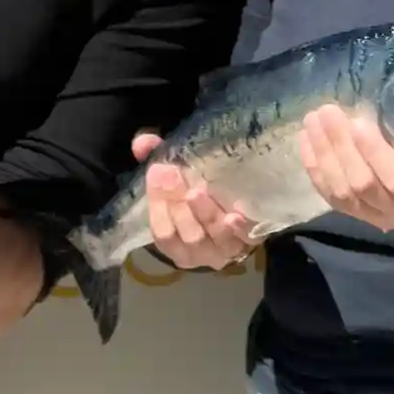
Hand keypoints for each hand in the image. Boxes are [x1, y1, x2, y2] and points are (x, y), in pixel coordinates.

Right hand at [128, 132, 262, 272]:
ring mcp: (226, 248)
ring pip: (214, 239)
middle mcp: (199, 251)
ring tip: (197, 192)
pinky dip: (238, 229)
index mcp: (176, 243)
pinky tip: (234, 216)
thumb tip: (142, 142)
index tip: (157, 173)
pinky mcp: (252, 240)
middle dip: (178, 208)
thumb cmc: (199, 193)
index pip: (162, 233)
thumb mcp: (177, 176)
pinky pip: (246, 239)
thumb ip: (156, 157)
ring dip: (205, 215)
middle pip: (188, 237)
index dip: (157, 206)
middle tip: (173, 175)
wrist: (241, 207)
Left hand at [297, 101, 393, 238]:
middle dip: (339, 145)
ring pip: (343, 192)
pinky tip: (306, 145)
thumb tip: (385, 96)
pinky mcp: (361, 217)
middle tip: (326, 112)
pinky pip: (333, 197)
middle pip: (362, 183)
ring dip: (323, 155)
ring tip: (312, 124)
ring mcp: (378, 216)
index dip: (373, 151)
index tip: (358, 120)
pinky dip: (316, 171)